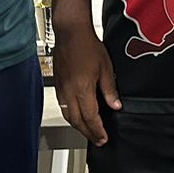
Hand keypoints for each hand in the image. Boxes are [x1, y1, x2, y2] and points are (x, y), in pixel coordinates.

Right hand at [54, 23, 120, 146]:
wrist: (70, 33)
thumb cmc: (87, 46)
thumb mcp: (106, 68)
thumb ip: (110, 90)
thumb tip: (115, 106)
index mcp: (82, 89)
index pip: (90, 117)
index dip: (97, 130)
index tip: (103, 138)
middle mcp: (69, 92)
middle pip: (77, 121)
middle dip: (88, 133)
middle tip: (98, 139)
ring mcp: (61, 89)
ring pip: (67, 115)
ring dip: (78, 126)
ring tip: (88, 131)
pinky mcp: (58, 85)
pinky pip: (62, 106)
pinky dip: (70, 116)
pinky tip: (77, 115)